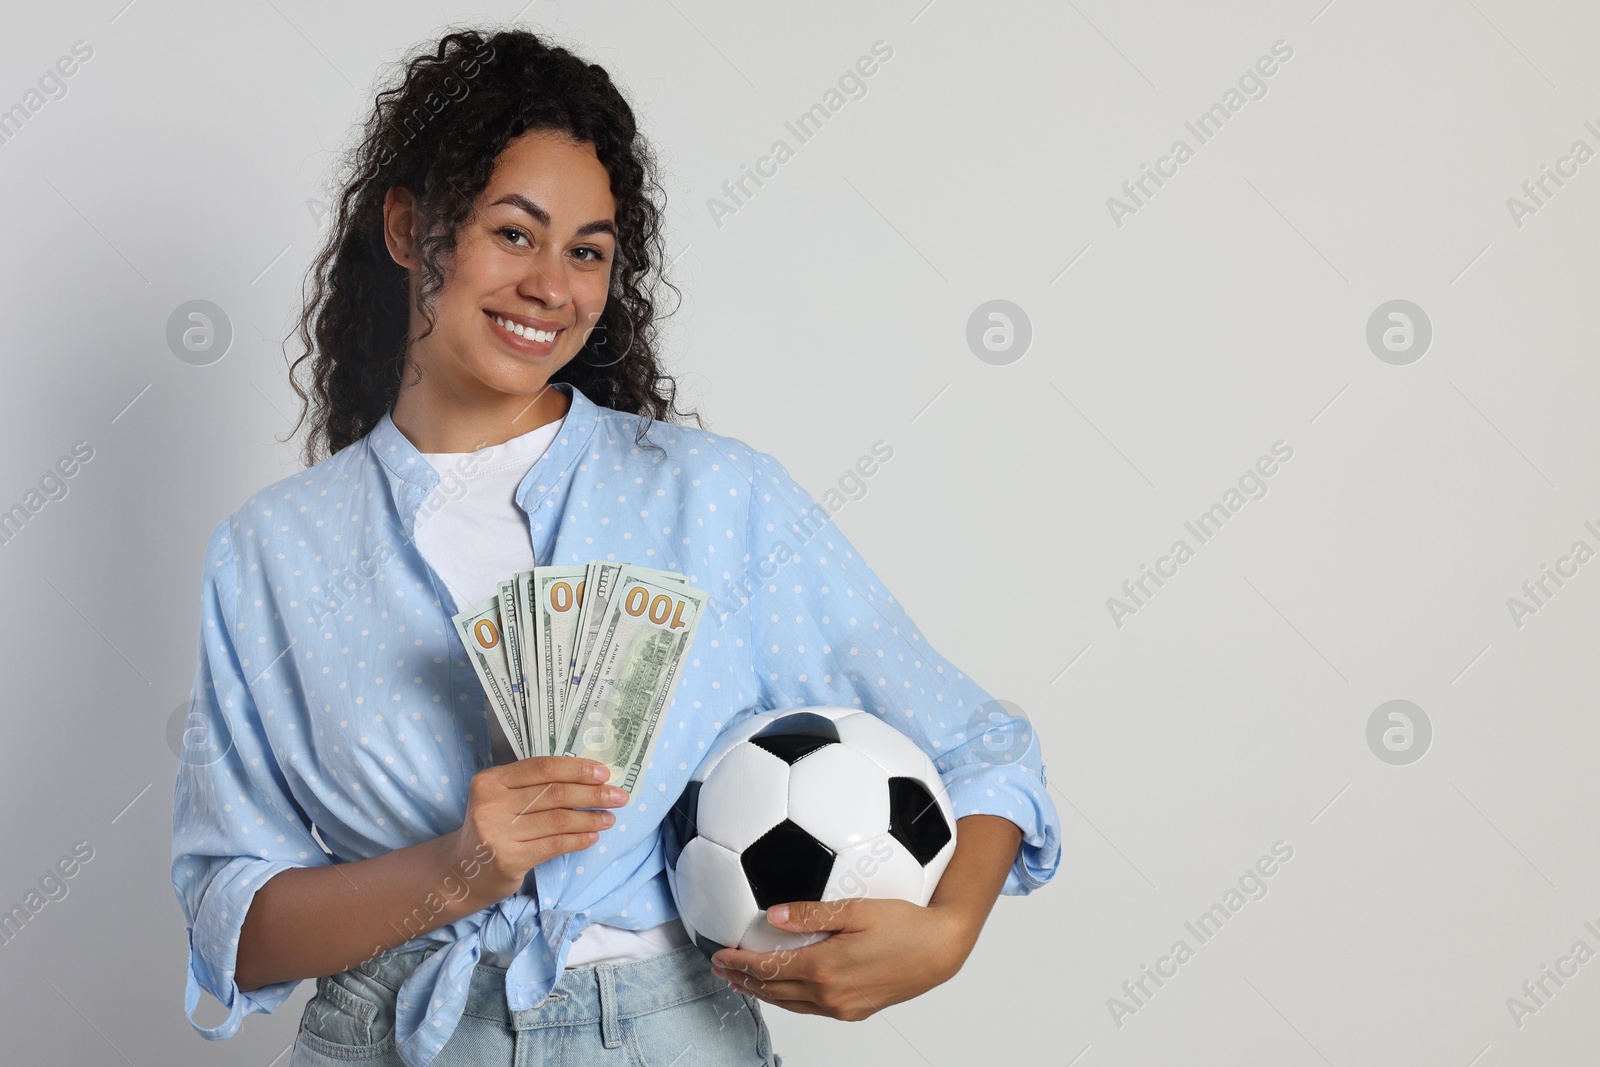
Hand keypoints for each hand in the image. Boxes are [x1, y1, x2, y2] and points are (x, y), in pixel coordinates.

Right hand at [449, 755, 628, 907]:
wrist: (461, 873)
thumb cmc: (493, 830)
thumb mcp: (502, 800)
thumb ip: (533, 786)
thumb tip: (589, 777)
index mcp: (491, 780)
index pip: (543, 768)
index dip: (577, 768)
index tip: (604, 773)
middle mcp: (491, 803)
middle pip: (554, 793)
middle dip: (592, 793)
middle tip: (619, 797)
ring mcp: (498, 832)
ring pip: (558, 819)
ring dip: (590, 818)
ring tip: (609, 818)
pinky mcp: (508, 859)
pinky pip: (554, 844)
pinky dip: (578, 839)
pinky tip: (592, 837)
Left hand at [708, 897, 979, 1020]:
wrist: (940, 950)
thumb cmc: (905, 924)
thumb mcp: (857, 909)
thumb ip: (812, 913)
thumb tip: (773, 916)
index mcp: (825, 968)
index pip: (769, 969)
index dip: (740, 963)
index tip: (720, 955)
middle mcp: (830, 993)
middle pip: (774, 991)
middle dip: (744, 980)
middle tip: (722, 969)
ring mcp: (843, 1006)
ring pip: (791, 1003)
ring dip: (764, 993)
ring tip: (744, 982)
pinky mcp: (855, 1010)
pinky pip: (812, 1008)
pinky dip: (790, 999)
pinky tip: (786, 989)